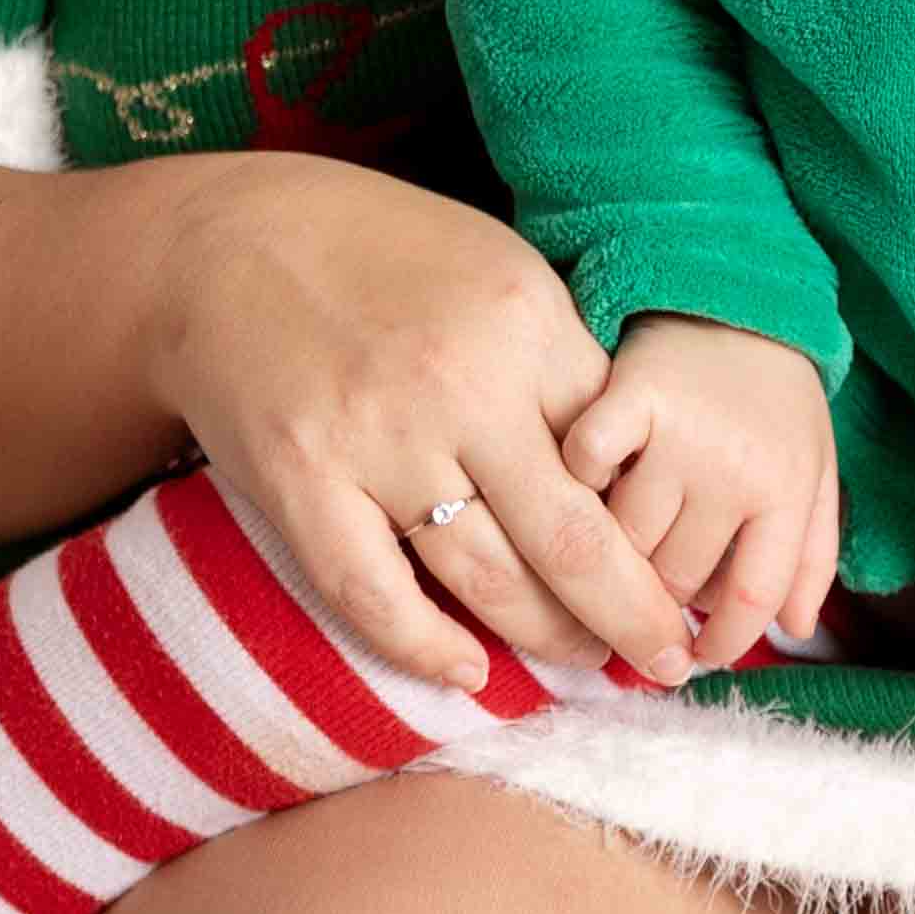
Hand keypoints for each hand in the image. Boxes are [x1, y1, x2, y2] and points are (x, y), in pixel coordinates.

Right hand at [139, 154, 703, 689]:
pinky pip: (374, 594)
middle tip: (670, 659)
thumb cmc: (380, 252)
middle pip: (572, 536)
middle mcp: (460, 384)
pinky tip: (472, 674)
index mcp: (523, 322)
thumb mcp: (496, 268)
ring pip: (486, 578)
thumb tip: (629, 461)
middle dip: (633, 614)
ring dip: (548, 638)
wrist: (228, 239)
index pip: (619, 454)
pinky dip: (426, 649)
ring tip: (586, 662)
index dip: (661, 524)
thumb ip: (557, 357)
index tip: (686, 570)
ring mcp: (376, 439)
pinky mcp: (302, 481)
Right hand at [564, 315, 845, 678]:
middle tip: (647, 565)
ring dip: (612, 541)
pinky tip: (590, 469)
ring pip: (621, 540)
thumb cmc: (772, 399)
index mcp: (788, 489)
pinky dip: (578, 476)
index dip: (717, 643)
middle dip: (658, 588)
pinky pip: (584, 471)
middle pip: (673, 580)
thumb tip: (796, 630)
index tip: (689, 656)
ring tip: (615, 519)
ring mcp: (682, 431)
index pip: (750, 601)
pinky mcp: (628, 393)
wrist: (738, 294)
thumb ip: (809, 554)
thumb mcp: (812, 470)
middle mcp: (739, 465)